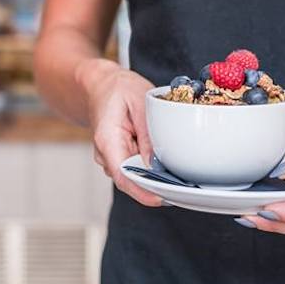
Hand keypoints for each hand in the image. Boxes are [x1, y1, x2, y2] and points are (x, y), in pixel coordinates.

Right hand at [81, 59, 162, 206]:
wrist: (102, 84)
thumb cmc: (119, 89)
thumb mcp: (140, 102)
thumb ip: (147, 134)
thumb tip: (155, 165)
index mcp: (107, 140)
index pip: (123, 176)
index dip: (143, 192)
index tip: (162, 198)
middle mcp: (105, 154)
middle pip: (130, 180)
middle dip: (154, 185)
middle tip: (182, 185)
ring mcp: (110, 157)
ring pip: (134, 175)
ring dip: (153, 175)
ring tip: (175, 169)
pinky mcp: (118, 156)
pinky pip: (135, 167)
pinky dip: (150, 168)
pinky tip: (164, 162)